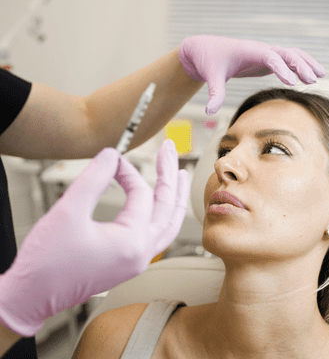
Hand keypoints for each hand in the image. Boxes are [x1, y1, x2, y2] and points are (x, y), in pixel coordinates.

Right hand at [0, 140, 188, 336]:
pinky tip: (161, 204)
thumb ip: (94, 178)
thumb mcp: (68, 211)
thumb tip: (113, 155)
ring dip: (174, 197)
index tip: (112, 159)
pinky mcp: (129, 264)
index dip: (128, 172)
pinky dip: (163, 215)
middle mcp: (142, 254)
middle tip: (170, 149)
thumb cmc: (46, 262)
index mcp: (132, 242)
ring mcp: (138, 262)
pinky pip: (158, 236)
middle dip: (170, 175)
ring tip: (179, 174)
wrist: (30, 298)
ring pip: (168, 224)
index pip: (141, 194)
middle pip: (168, 207)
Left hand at [178, 35, 325, 114]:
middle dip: (300, 65)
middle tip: (313, 80)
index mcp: (249, 50)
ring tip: (321, 75)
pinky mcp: (266, 60)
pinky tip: (311, 76)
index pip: (269, 56)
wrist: (206, 50)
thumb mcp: (211, 77)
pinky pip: (287, 61)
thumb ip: (214, 94)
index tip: (292, 82)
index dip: (281, 68)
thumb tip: (209, 111)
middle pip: (286, 53)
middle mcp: (260, 49)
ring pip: (290, 54)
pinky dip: (300, 66)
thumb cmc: (209, 61)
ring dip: (306, 63)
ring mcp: (265, 53)